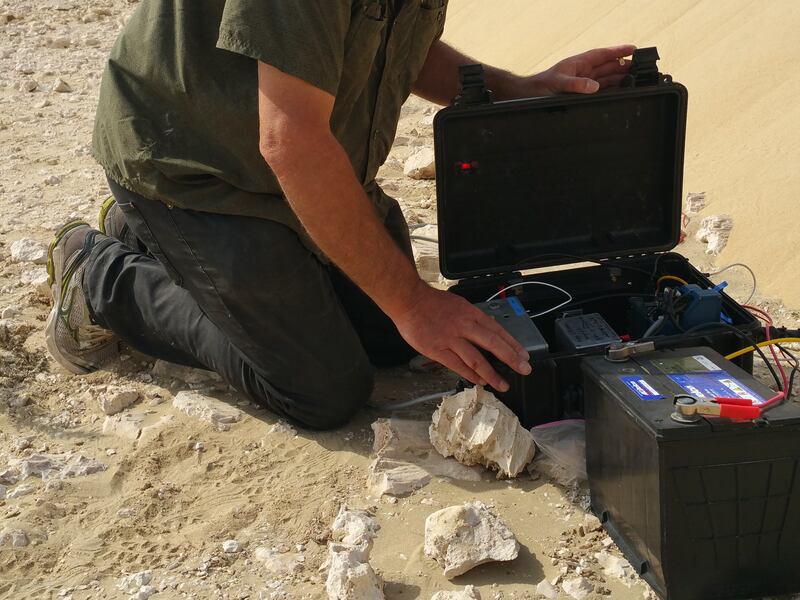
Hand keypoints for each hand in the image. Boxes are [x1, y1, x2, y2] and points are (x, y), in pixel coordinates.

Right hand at [391, 284, 531, 391]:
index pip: (498, 330)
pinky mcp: (437, 350)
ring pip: (477, 359)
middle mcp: (464, 326)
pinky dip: (471, 375)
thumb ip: (472, 317)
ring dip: (492, 373)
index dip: (512, 344)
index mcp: (471, 314)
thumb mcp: (458, 304)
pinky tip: (481, 381)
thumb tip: (489, 326)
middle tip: (524, 369)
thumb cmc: (431, 302)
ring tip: (502, 384)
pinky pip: (458, 365)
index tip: (523, 355)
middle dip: (511, 358)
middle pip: (493, 344)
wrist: (409, 300)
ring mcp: (451, 339)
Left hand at [521, 45, 636, 95]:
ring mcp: (584, 82)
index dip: (618, 51)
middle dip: (624, 65)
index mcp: (579, 63)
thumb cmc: (542, 86)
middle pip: (609, 66)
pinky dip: (611, 89)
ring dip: (620, 78)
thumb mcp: (558, 84)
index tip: (633, 49)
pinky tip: (620, 91)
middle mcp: (584, 71)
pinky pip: (601, 89)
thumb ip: (576, 84)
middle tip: (640, 67)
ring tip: (635, 79)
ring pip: (607, 78)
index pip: (603, 55)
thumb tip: (593, 86)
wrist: (530, 97)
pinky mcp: (583, 93)